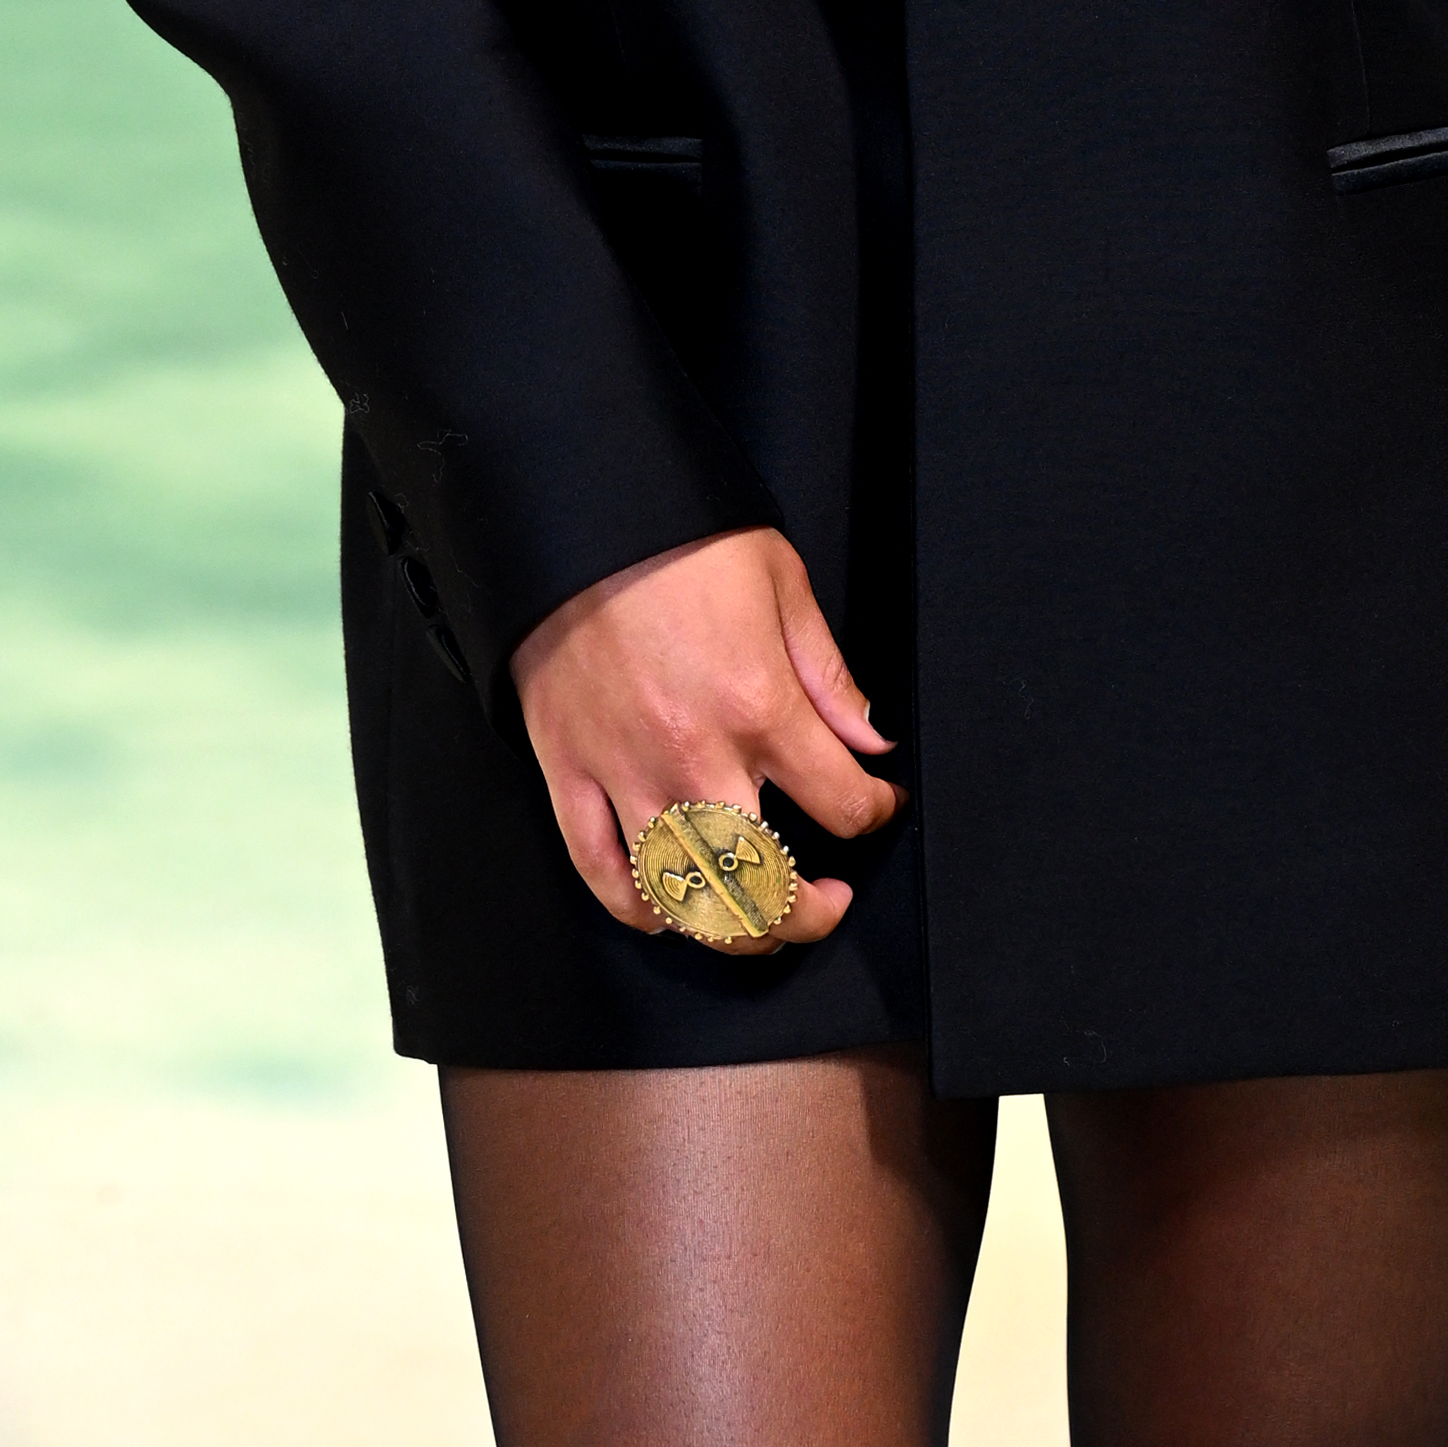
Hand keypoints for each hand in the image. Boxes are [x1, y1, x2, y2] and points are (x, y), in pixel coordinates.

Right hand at [512, 524, 898, 942]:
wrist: (579, 515)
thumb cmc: (682, 540)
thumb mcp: (781, 582)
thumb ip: (829, 675)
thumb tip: (870, 741)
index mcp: (759, 704)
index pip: (842, 803)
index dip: (874, 814)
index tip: (877, 805)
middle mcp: (696, 756)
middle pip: (767, 886)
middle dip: (812, 912)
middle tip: (827, 899)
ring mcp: (626, 774)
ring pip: (687, 901)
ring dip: (736, 931)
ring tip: (761, 920)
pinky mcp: (569, 774)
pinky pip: (602, 874)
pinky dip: (640, 910)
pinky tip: (671, 910)